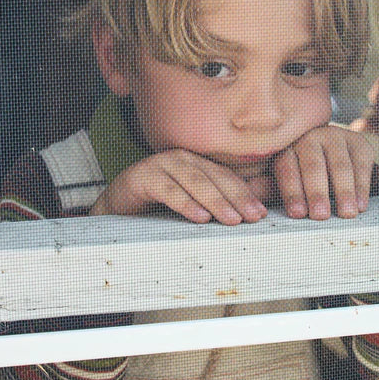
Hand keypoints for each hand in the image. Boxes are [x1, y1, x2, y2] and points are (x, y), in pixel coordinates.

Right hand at [90, 150, 269, 224]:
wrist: (116, 208)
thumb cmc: (156, 208)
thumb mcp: (191, 206)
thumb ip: (217, 205)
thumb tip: (253, 212)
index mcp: (198, 164)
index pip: (227, 178)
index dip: (246, 195)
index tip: (261, 214)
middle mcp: (183, 159)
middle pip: (216, 178)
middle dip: (237, 198)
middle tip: (253, 217)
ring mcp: (162, 164)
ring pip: (195, 182)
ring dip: (216, 201)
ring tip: (232, 220)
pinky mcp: (143, 176)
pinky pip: (168, 189)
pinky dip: (185, 203)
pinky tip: (199, 217)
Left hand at [272, 125, 374, 219]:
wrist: (332, 154)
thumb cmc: (300, 172)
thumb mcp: (280, 179)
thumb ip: (265, 189)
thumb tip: (248, 206)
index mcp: (286, 146)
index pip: (287, 169)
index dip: (292, 192)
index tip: (297, 214)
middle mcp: (310, 137)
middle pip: (313, 166)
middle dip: (317, 192)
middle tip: (320, 215)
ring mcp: (336, 137)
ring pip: (340, 165)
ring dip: (344, 191)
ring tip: (346, 213)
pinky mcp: (358, 143)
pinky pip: (361, 165)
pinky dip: (362, 186)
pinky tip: (361, 205)